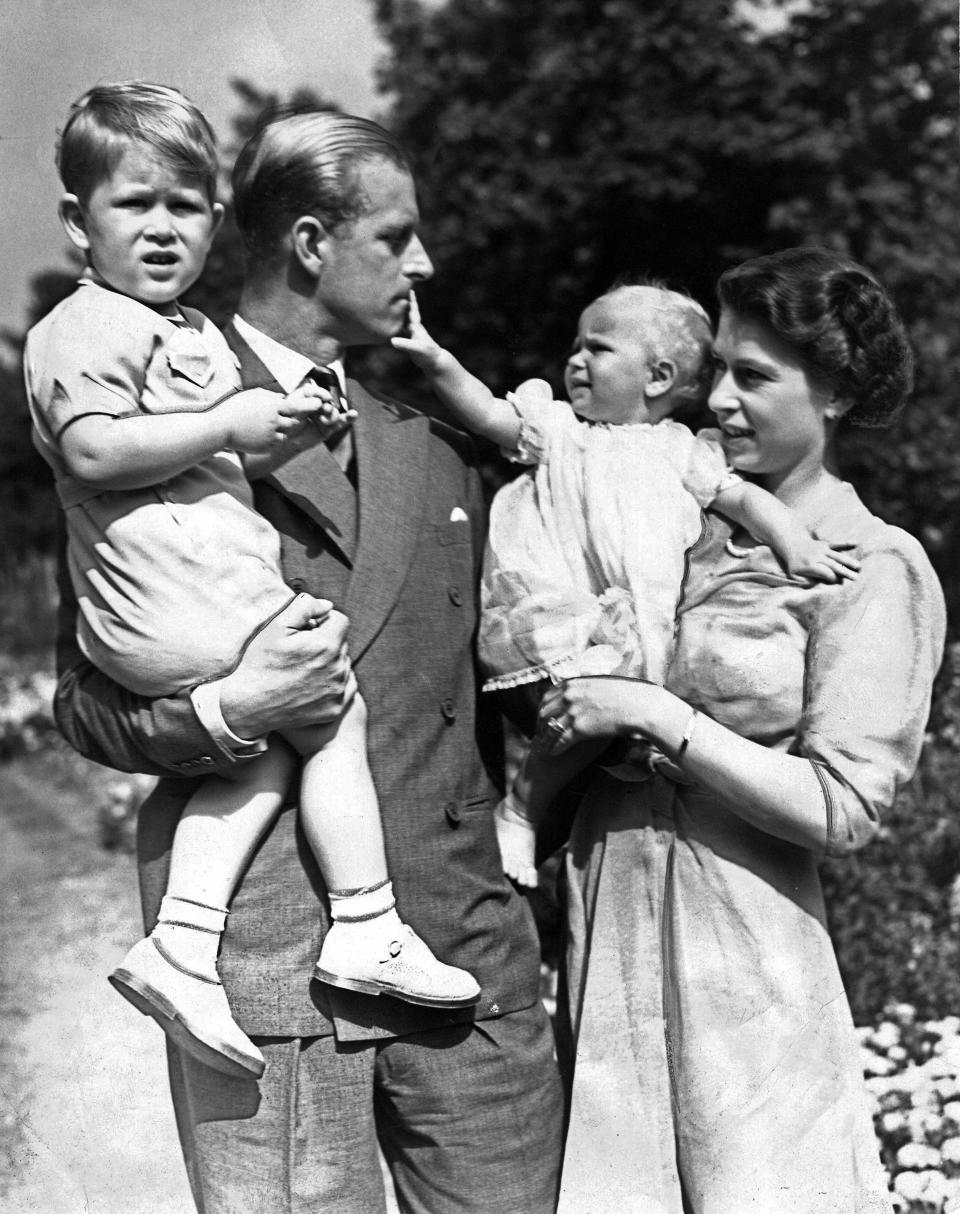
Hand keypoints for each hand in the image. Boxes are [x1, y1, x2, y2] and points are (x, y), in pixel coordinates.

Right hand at [218, 594, 354, 736]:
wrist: (246, 706)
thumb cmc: (259, 663)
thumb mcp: (275, 626)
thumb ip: (305, 607)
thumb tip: (328, 606)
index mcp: (326, 646)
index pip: (340, 621)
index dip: (321, 622)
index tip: (304, 632)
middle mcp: (338, 669)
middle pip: (341, 643)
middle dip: (325, 642)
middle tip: (298, 652)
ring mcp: (338, 691)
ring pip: (343, 665)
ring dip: (329, 663)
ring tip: (301, 670)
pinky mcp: (336, 708)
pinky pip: (345, 687)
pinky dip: (332, 684)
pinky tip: (309, 685)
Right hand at [220, 384, 351, 453]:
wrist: (222, 428)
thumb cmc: (236, 409)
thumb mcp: (254, 397)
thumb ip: (271, 397)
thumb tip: (282, 397)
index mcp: (272, 406)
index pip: (296, 405)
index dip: (309, 405)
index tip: (321, 403)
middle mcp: (274, 420)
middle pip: (296, 421)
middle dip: (300, 419)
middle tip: (302, 417)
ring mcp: (271, 434)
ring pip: (289, 432)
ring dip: (287, 428)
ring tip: (277, 425)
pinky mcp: (267, 445)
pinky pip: (279, 441)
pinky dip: (278, 438)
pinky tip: (266, 434)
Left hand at [283, 380, 356, 445]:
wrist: (288, 441)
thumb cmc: (286, 424)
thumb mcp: (291, 412)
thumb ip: (304, 405)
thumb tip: (321, 403)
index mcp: (305, 396)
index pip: (315, 391)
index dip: (321, 393)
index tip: (325, 398)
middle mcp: (316, 404)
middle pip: (327, 401)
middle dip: (328, 406)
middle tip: (324, 410)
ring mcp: (324, 415)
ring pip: (334, 412)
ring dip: (331, 416)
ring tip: (323, 421)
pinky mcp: (329, 427)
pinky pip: (341, 422)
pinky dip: (348, 418)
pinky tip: (354, 414)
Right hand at [390, 291, 446, 373]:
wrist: (434, 362)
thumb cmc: (427, 354)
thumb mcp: (416, 349)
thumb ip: (405, 344)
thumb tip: (392, 340)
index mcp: (416, 327)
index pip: (413, 311)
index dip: (411, 300)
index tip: (409, 289)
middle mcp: (414, 329)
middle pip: (407, 314)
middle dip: (402, 304)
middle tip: (395, 293)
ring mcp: (411, 335)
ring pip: (402, 322)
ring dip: (397, 315)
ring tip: (388, 307)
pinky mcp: (409, 342)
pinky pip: (400, 332)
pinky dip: (394, 328)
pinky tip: (387, 327)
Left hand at [537, 676, 649, 753]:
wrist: (639, 706)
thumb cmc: (626, 695)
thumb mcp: (601, 683)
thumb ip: (586, 687)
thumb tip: (583, 690)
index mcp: (573, 683)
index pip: (547, 696)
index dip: (544, 709)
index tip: (543, 717)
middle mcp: (569, 696)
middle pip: (544, 712)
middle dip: (541, 724)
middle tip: (541, 734)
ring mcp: (573, 712)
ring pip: (549, 728)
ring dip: (545, 739)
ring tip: (544, 746)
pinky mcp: (580, 728)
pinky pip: (560, 740)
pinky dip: (555, 748)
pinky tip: (554, 752)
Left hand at [784, 538, 860, 583]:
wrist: (792, 545)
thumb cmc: (794, 564)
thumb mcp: (794, 576)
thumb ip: (804, 582)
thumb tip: (816, 586)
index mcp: (810, 565)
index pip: (825, 573)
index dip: (833, 578)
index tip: (840, 583)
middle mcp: (817, 556)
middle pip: (833, 565)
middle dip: (845, 572)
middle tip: (856, 579)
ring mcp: (822, 549)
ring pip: (837, 556)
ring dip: (848, 561)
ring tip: (859, 567)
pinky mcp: (825, 544)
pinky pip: (836, 544)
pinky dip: (845, 543)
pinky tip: (856, 543)